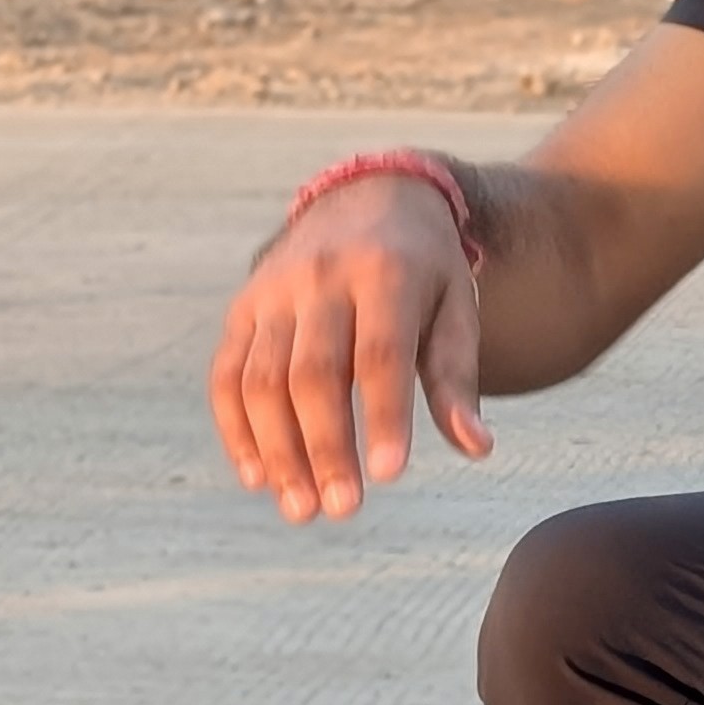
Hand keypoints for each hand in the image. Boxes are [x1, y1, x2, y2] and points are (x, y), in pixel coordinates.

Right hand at [208, 174, 486, 522]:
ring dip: (277, 450)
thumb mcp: (456, 306)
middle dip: (324, 447)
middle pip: (313, 373)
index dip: (384, 415)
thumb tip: (476, 448)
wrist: (369, 194)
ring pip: (261, 379)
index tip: (390, 475)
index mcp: (386, 273)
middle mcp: (321, 278)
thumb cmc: (424, 268)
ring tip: (300, 508)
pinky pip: (227, 374)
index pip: (381, 354)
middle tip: (342, 511)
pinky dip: (236, 429)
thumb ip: (458, 377)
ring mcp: (274, 292)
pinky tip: (258, 477)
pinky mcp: (243, 308)